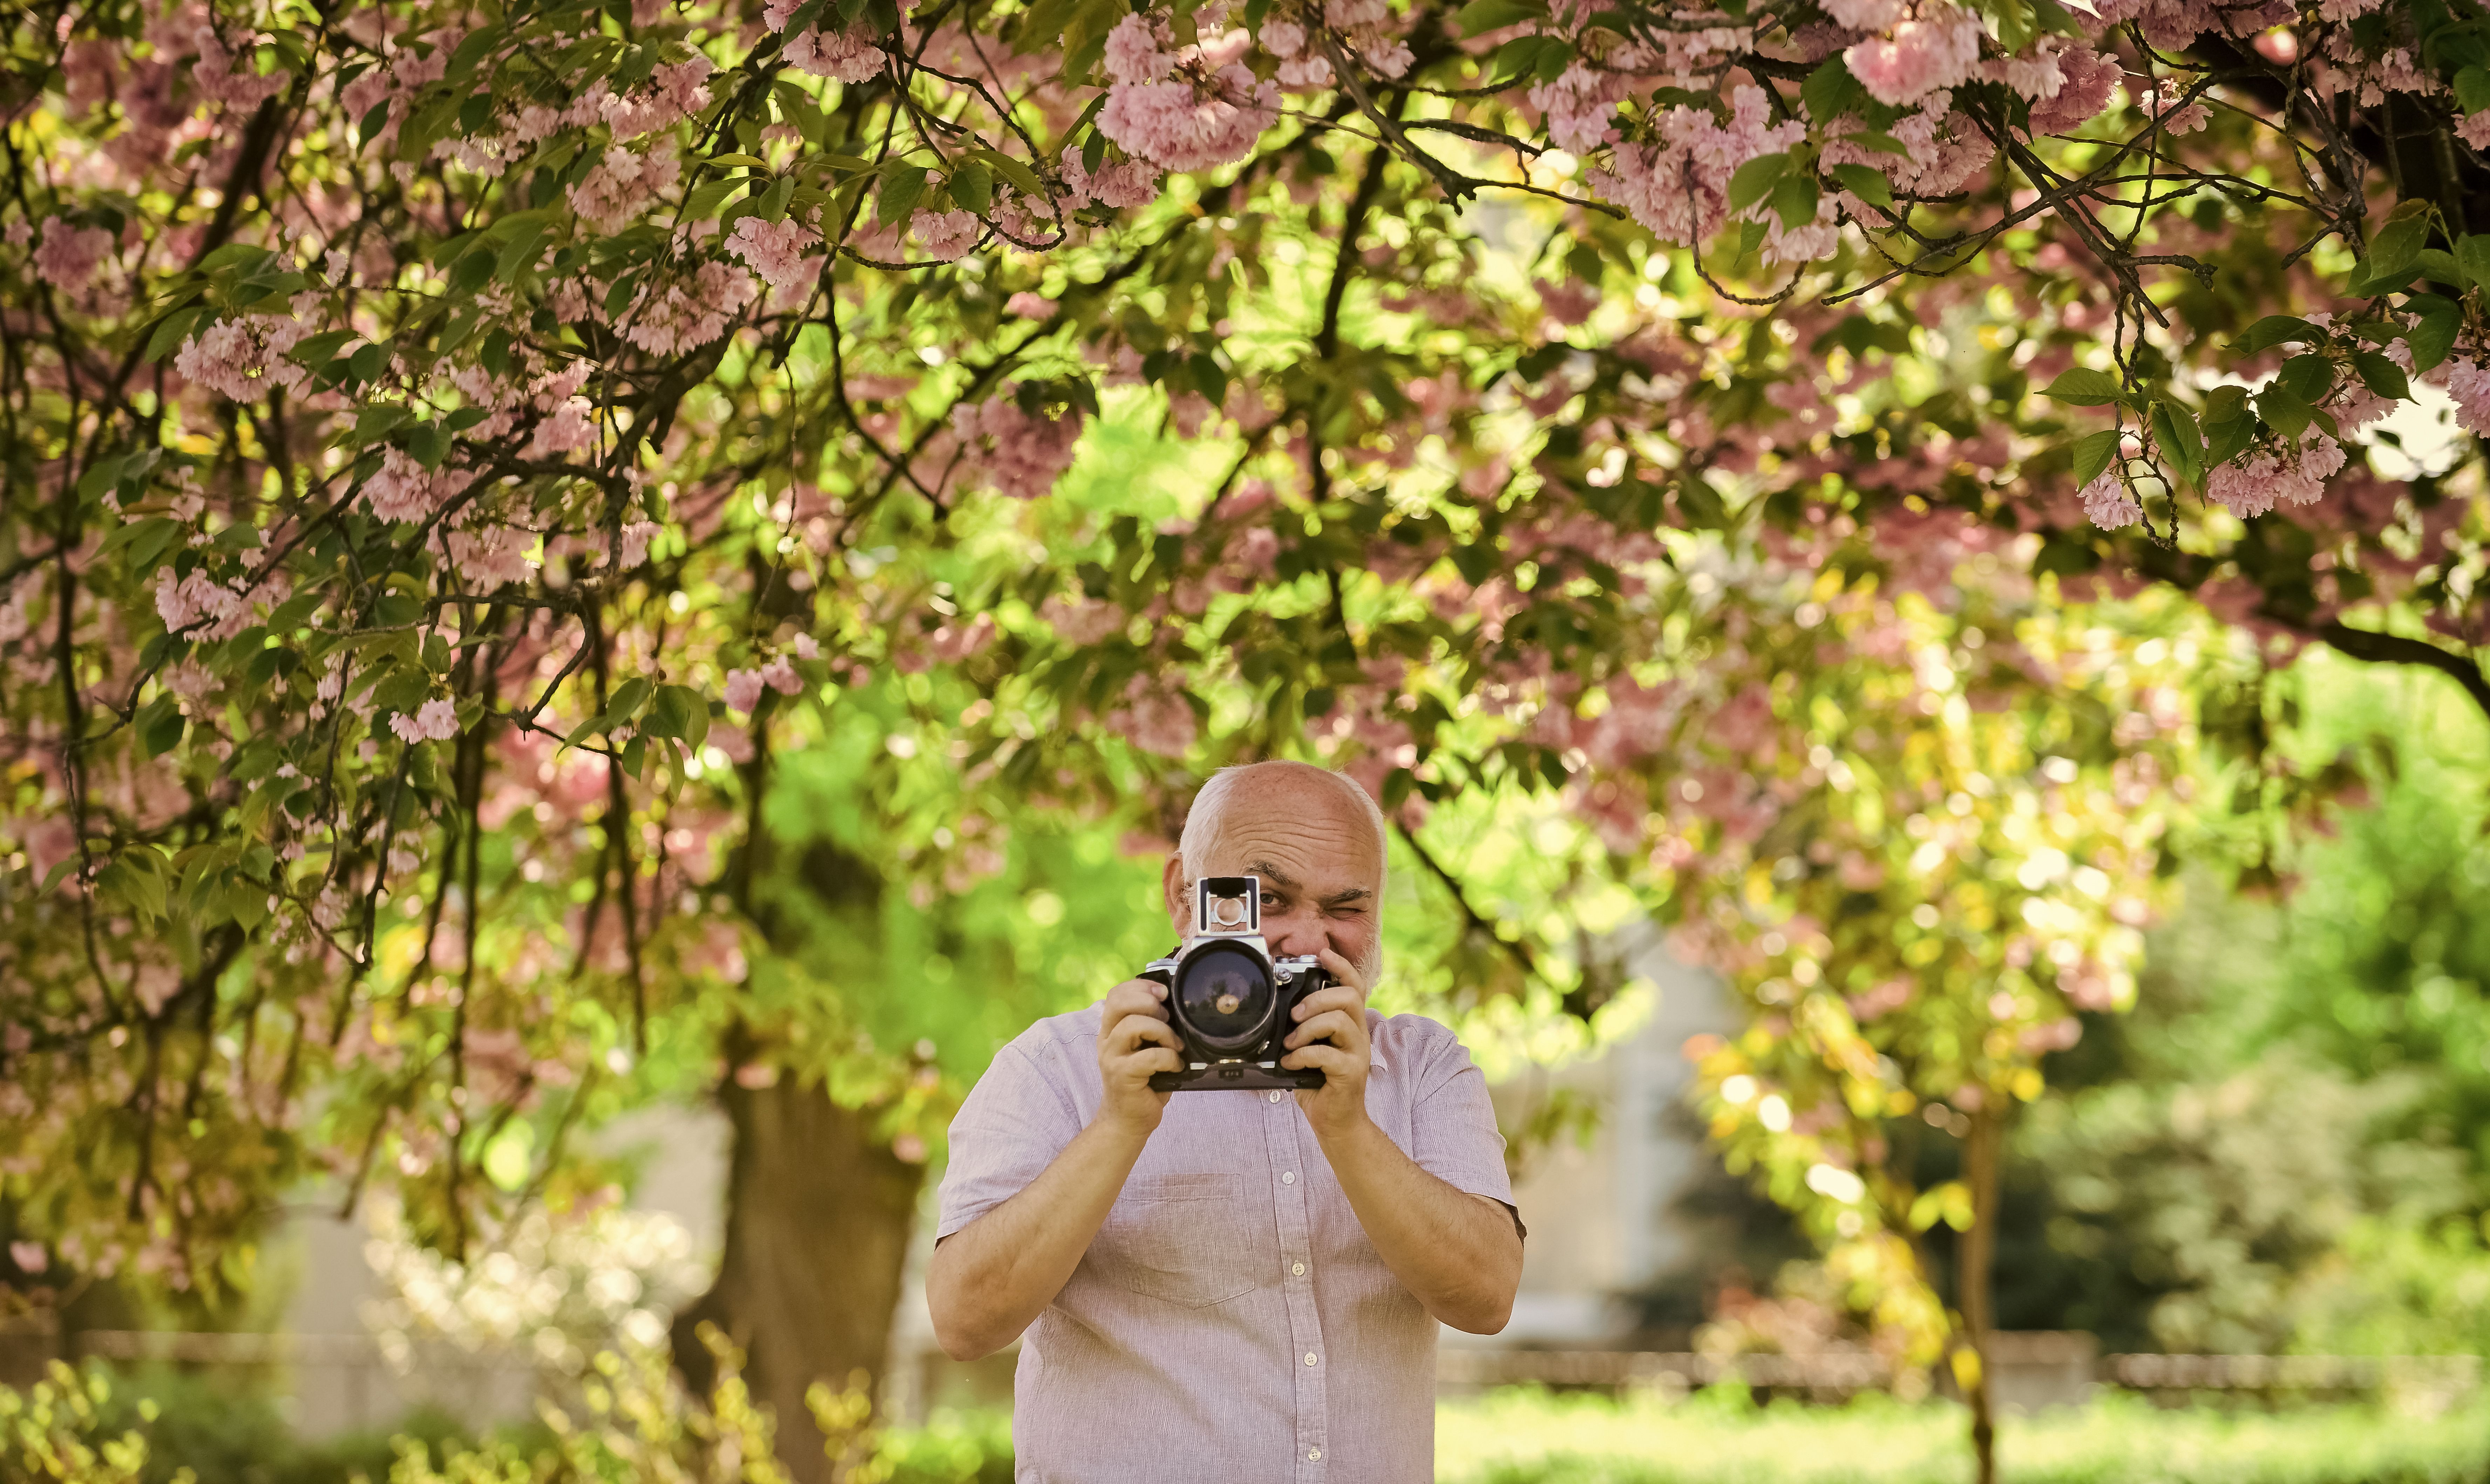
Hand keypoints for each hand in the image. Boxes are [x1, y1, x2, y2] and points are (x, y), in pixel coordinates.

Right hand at [1097, 978, 1180, 1136]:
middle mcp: (1107, 1040)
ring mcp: (1112, 1058)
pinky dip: (1169, 1058)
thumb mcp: (1145, 1049)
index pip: (1116, 994)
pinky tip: (1175, 1066)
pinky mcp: (1122, 1076)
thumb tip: (1179, 1008)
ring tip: (1174, 1045)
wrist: (1126, 1121)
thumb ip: (1152, 1028)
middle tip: (1166, 1017)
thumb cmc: (1143, 1083)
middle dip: (1148, 1002)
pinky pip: (1150, 1057)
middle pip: (1118, 1003)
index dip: (1140, 986)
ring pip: (1133, 1025)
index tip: (1163, 992)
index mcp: (1111, 1029)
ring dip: (1162, 1031)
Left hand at [1280, 947, 1371, 1138]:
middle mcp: (1359, 1035)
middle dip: (1317, 998)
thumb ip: (1303, 1029)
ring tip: (1291, 1043)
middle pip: (1349, 997)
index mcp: (1350, 1025)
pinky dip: (1302, 1055)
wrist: (1336, 1123)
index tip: (1322, 954)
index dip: (1341, 966)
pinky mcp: (1351, 1073)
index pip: (1355, 985)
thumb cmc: (1319, 1084)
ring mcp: (1358, 1054)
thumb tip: (1278, 1010)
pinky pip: (1326, 1054)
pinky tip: (1291, 1063)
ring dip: (1308, 1028)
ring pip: (1339, 1020)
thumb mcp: (1310, 1049)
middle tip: (1295, 1015)